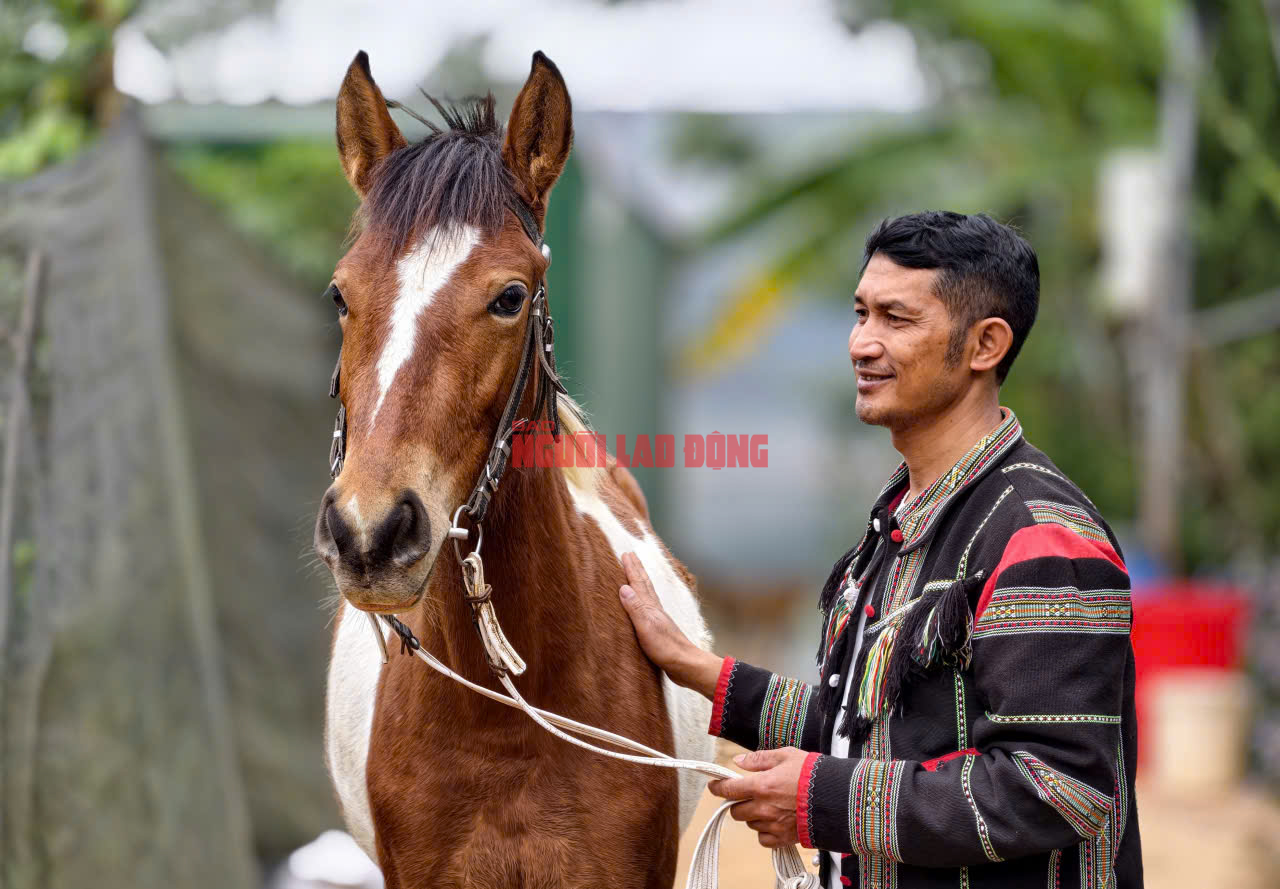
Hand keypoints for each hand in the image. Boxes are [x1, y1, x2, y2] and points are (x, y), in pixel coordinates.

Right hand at [618, 552, 721, 696]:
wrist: (684, 664)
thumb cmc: (665, 648)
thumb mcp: (646, 627)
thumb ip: (635, 608)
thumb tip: (623, 587)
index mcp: (650, 607)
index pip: (638, 583)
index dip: (631, 568)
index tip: (625, 554)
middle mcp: (654, 610)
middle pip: (644, 585)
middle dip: (636, 570)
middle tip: (630, 556)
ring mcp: (657, 619)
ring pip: (647, 595)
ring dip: (640, 582)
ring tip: (635, 574)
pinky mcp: (658, 630)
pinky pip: (647, 607)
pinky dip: (642, 600)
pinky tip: (643, 604)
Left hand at [708, 747, 807, 848]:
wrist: (837, 797)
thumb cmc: (813, 774)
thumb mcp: (786, 755)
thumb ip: (759, 759)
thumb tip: (738, 761)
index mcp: (761, 785)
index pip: (728, 789)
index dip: (717, 787)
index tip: (714, 786)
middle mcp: (763, 807)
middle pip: (736, 811)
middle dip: (739, 802)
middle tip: (751, 795)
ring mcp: (772, 825)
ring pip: (750, 824)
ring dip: (754, 816)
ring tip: (770, 806)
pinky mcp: (783, 838)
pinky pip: (763, 839)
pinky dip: (765, 832)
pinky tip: (775, 821)